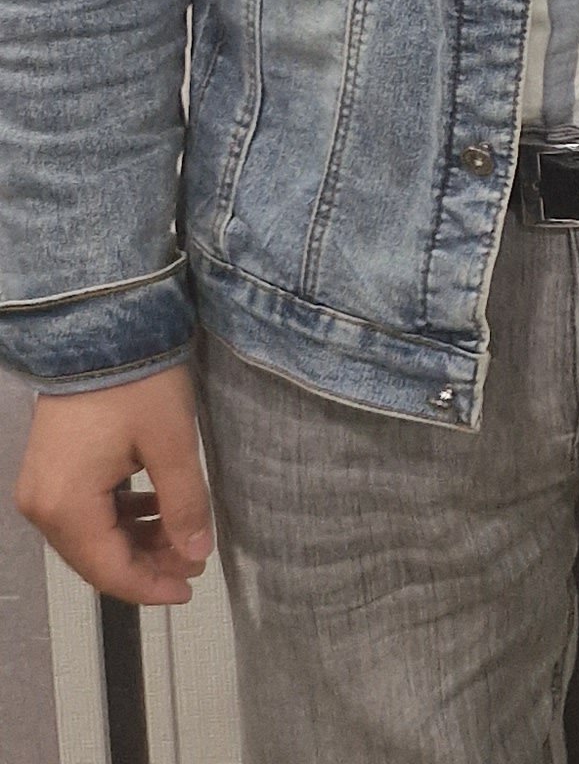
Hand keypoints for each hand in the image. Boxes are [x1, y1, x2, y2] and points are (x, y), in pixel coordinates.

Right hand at [13, 367, 214, 604]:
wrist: (102, 329)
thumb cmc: (139, 384)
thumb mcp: (171, 442)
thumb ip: (185, 502)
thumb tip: (197, 552)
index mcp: (66, 507)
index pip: (109, 569)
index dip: (150, 586)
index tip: (191, 588)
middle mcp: (42, 506)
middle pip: (96, 557)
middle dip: (148, 563)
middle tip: (196, 560)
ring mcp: (42, 487)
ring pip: (92, 535)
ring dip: (137, 539)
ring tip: (185, 535)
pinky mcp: (52, 469)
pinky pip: (86, 509)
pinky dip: (122, 515)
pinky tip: (156, 507)